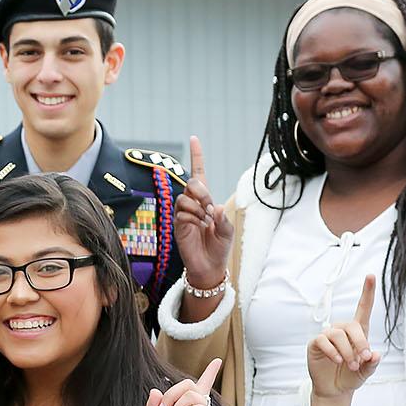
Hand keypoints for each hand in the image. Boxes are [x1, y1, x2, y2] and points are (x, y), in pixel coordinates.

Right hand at [174, 136, 233, 287]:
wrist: (209, 267)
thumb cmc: (219, 247)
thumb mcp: (227, 231)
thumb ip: (223, 218)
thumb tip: (214, 207)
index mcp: (206, 200)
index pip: (199, 174)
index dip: (197, 156)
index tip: (193, 139)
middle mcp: (193, 204)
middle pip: (192, 183)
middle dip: (202, 192)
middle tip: (210, 208)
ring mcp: (184, 214)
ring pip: (185, 198)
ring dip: (198, 208)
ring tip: (206, 222)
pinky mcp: (177, 225)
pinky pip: (182, 213)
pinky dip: (193, 218)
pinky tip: (199, 227)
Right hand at [307, 275, 381, 399]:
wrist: (334, 389)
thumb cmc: (351, 376)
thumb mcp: (366, 372)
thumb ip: (372, 364)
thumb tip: (375, 355)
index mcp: (358, 332)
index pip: (363, 308)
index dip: (367, 292)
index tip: (371, 276)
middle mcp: (342, 330)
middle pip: (352, 326)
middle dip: (360, 343)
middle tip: (363, 359)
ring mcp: (328, 336)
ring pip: (338, 335)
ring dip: (348, 352)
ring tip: (351, 365)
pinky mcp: (316, 343)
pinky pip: (324, 341)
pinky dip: (333, 352)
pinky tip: (338, 361)